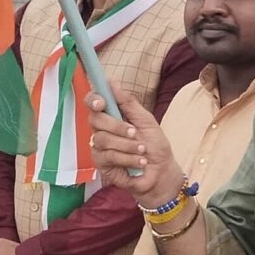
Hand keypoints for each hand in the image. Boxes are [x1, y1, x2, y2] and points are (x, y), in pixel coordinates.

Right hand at [87, 82, 183, 202]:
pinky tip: (139, 162)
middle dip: (117, 126)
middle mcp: (102, 129)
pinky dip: (127, 158)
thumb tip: (112, 81)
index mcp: (112, 115)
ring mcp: (100, 147)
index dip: (93, 99)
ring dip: (126, 145)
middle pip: (95, 119)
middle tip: (135, 132)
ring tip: (142, 150)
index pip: (93, 102)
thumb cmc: (155, 146)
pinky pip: (108, 156)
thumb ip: (128, 102)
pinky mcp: (101, 164)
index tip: (102, 102)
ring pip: (102, 139)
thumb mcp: (146, 120)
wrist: (161, 172)